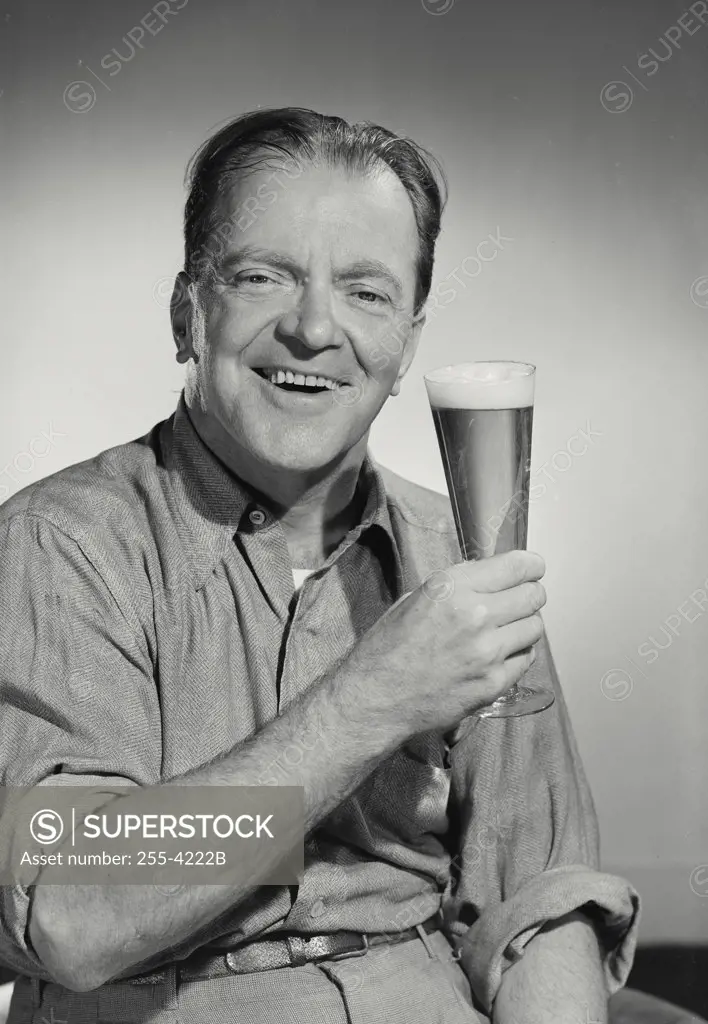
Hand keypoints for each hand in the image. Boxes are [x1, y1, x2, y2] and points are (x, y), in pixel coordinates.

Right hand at [347, 550, 546, 737]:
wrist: (376, 698)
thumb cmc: (388, 648)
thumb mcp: (416, 598)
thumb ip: (457, 585)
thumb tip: (490, 576)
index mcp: (452, 587)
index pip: (516, 566)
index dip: (531, 565)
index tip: (533, 568)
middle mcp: (474, 614)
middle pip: (534, 595)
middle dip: (531, 594)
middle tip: (523, 599)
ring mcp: (487, 651)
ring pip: (535, 627)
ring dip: (525, 625)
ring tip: (507, 630)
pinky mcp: (494, 683)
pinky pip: (526, 659)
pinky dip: (518, 653)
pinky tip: (499, 654)